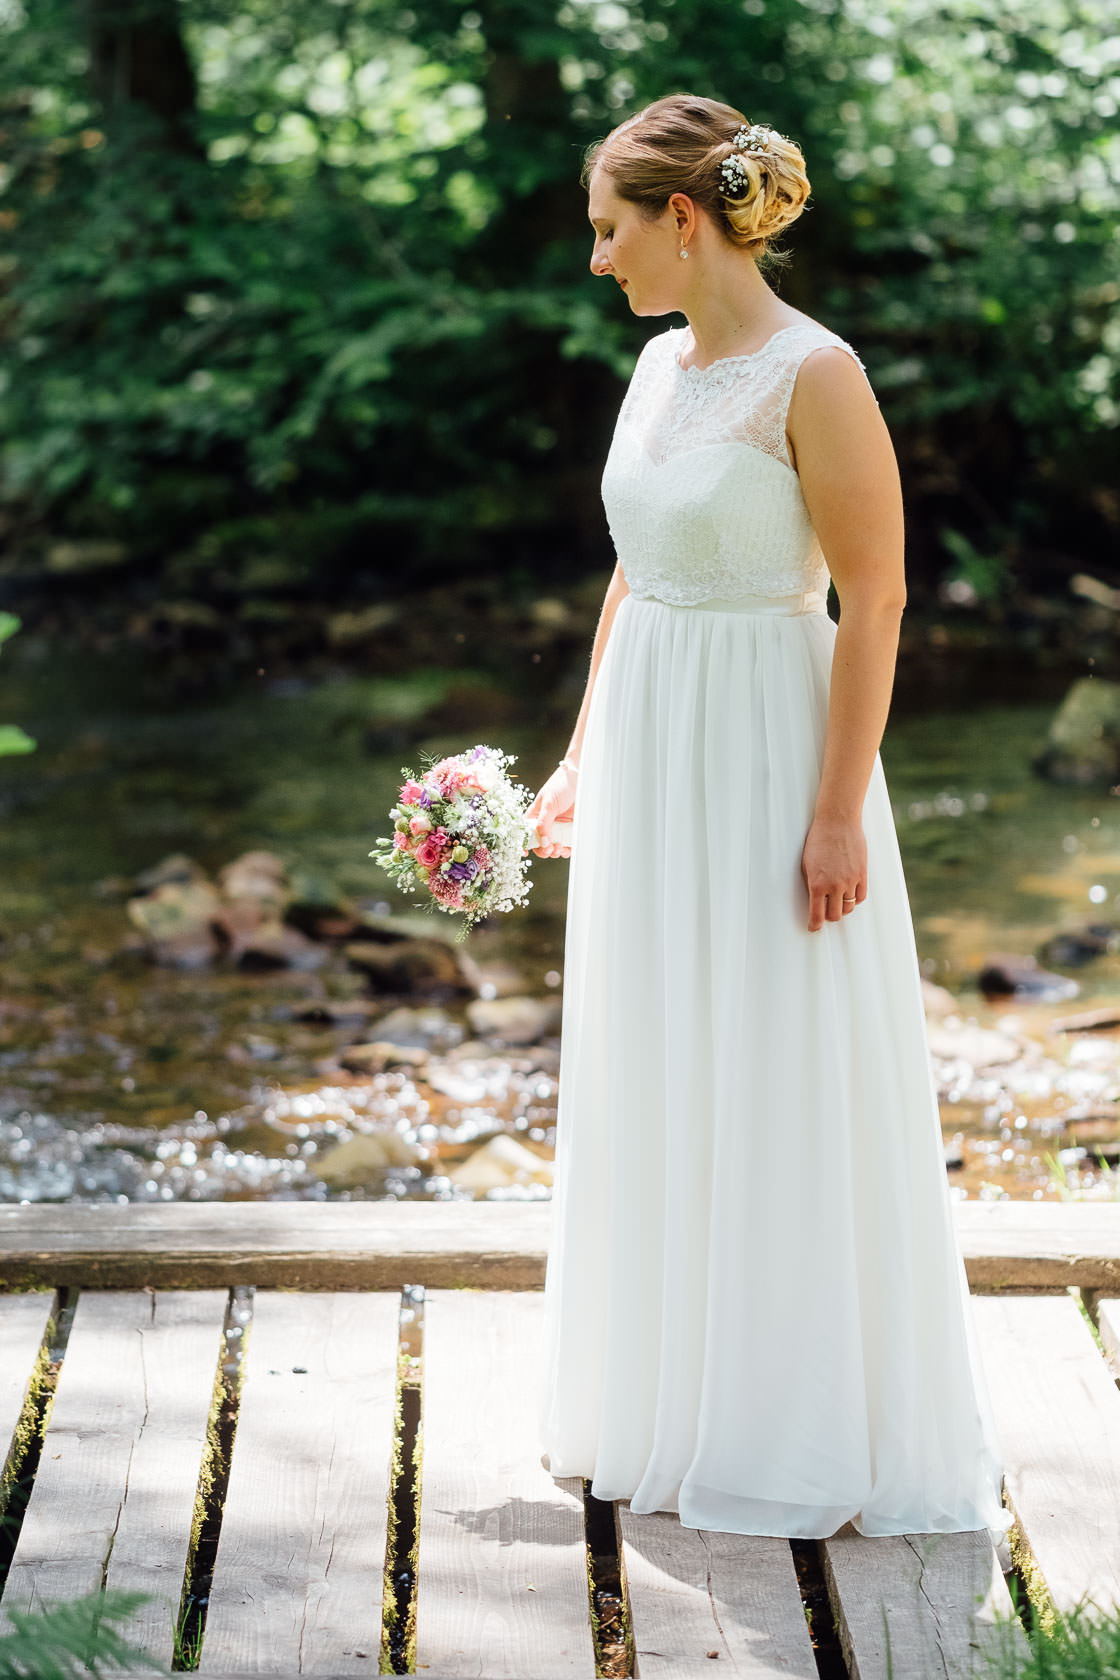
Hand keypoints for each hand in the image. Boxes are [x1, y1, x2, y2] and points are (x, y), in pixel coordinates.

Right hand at [524, 764, 576, 858]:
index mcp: (534, 816)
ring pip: (552, 847)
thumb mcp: (549, 803)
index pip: (525, 833)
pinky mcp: (569, 830)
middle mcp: (545, 824)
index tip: (525, 852)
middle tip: (549, 849)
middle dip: (543, 850)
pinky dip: (566, 850)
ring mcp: (557, 828)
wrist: (581, 779)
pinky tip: (567, 848)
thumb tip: (542, 842)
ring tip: (560, 848)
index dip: (524, 843)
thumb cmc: (560, 785)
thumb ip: (543, 822)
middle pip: (539, 844)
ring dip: (555, 852)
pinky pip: (566, 845)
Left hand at [801, 813, 866, 931]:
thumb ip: (812, 883)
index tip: (813, 928)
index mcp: (817, 884)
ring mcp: (850, 881)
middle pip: (835, 915)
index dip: (815, 925)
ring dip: (842, 908)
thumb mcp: (806, 864)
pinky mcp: (862, 874)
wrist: (837, 822)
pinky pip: (861, 897)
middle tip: (825, 912)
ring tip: (837, 902)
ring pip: (849, 908)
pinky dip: (855, 900)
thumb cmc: (818, 840)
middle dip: (828, 916)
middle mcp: (835, 886)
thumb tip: (814, 900)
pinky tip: (849, 894)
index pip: (817, 915)